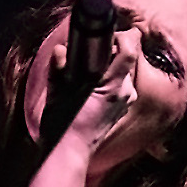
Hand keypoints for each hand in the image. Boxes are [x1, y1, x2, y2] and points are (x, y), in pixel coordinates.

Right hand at [37, 27, 140, 153]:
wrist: (68, 152)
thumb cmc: (63, 125)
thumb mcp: (57, 92)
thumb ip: (59, 68)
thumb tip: (60, 50)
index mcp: (113, 85)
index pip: (130, 48)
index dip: (120, 36)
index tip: (105, 34)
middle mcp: (125, 91)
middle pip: (126, 57)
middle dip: (109, 52)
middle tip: (88, 54)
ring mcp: (126, 101)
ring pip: (122, 71)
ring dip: (108, 67)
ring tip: (87, 73)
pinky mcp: (121, 108)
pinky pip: (119, 84)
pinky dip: (108, 80)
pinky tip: (91, 88)